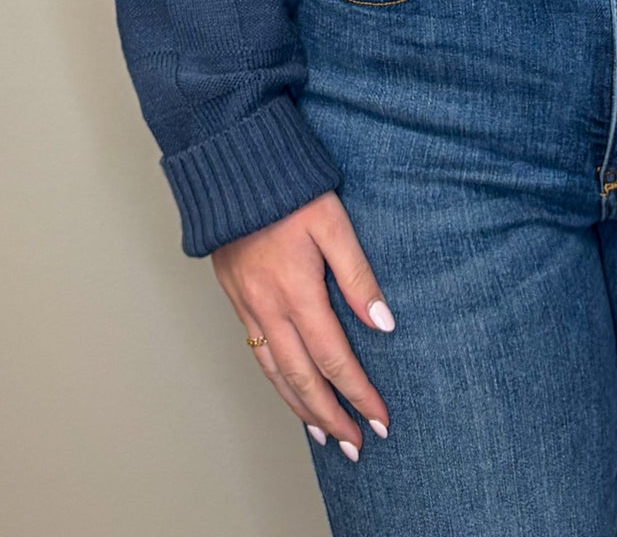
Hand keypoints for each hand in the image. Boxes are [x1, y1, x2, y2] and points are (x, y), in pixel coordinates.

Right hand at [210, 190, 395, 459]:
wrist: (232, 169)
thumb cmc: (289, 188)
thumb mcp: (333, 222)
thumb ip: (358, 275)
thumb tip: (384, 324)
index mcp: (296, 291)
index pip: (333, 358)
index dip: (358, 393)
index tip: (380, 420)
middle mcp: (268, 308)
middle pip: (302, 378)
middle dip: (331, 416)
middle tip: (356, 447)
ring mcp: (248, 306)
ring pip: (275, 373)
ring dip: (301, 409)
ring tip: (324, 435)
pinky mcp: (236, 299)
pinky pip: (258, 355)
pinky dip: (276, 382)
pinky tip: (289, 391)